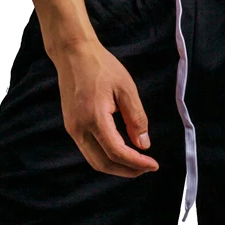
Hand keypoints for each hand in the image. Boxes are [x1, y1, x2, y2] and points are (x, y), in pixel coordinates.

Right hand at [49, 39, 158, 176]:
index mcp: (94, 118)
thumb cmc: (101, 66)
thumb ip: (136, 118)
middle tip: (146, 168)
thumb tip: (143, 144)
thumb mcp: (126, 89)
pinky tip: (120, 151)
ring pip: (94, 160)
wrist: (73, 54)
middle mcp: (79, 128)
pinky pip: (88, 150)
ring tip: (136, 163)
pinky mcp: (71, 126)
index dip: (137, 162)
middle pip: (103, 163)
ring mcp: (72, 129)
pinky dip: (106, 156)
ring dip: (116, 166)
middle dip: (127, 171)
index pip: (117, 152)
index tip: (153, 165)